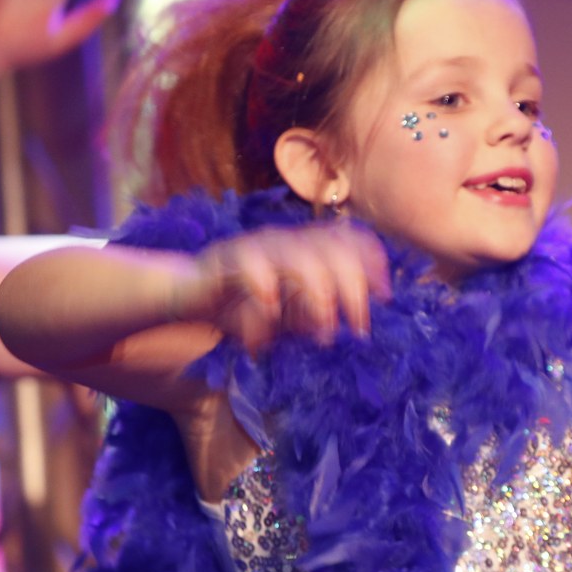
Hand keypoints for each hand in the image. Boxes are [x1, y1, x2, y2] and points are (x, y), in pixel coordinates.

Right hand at [182, 223, 390, 353]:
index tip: (385, 295)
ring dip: (317, 295)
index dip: (372, 261)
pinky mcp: (226, 256)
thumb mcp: (290, 317)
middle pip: (332, 248)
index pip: (348, 239)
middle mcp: (287, 241)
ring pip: (299, 256)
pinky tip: (272, 312)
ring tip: (323, 332)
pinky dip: (265, 287)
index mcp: (305, 249)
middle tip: (358, 327)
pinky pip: (251, 264)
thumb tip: (358, 326)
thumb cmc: (242, 307)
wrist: (186, 296)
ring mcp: (257, 246)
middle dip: (352, 287)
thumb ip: (319, 315)